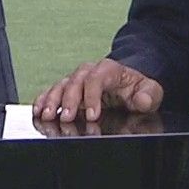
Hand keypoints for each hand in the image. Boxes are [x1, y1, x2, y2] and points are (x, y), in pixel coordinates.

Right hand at [33, 58, 162, 121]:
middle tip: (66, 117)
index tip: (92, 115)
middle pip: (75, 81)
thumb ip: (148, 95)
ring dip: (52, 100)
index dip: (92, 96)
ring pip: (61, 85)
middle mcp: (89, 72)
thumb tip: (141, 99)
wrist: (128, 83)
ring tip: (47, 115)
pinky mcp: (68, 89)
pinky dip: (44, 99)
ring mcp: (77, 80)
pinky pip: (52, 91)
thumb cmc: (137, 88)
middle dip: (69, 100)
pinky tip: (39, 111)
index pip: (96, 78)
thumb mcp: (150, 90)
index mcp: (109, 70)